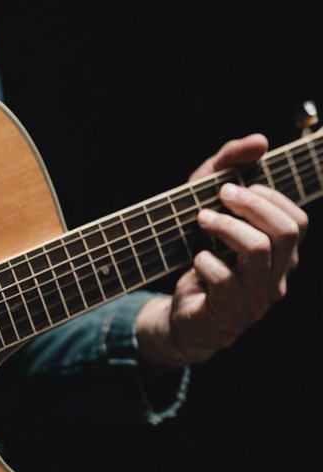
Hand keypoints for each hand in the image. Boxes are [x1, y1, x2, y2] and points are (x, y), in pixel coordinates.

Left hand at [136, 134, 307, 365]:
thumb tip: (260, 141)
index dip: (269, 199)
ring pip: (258, 250)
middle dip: (251, 206)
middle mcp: (276, 280)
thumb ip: (228, 170)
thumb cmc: (201, 264)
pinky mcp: (228, 314)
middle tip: (220, 196)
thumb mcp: (209, 210)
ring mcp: (255, 301)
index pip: (297, 221)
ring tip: (201, 221)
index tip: (236, 187)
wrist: (184, 321)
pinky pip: (223, 278)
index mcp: (282, 259)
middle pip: (285, 231)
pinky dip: (204, 262)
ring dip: (225, 227)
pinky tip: (195, 262)